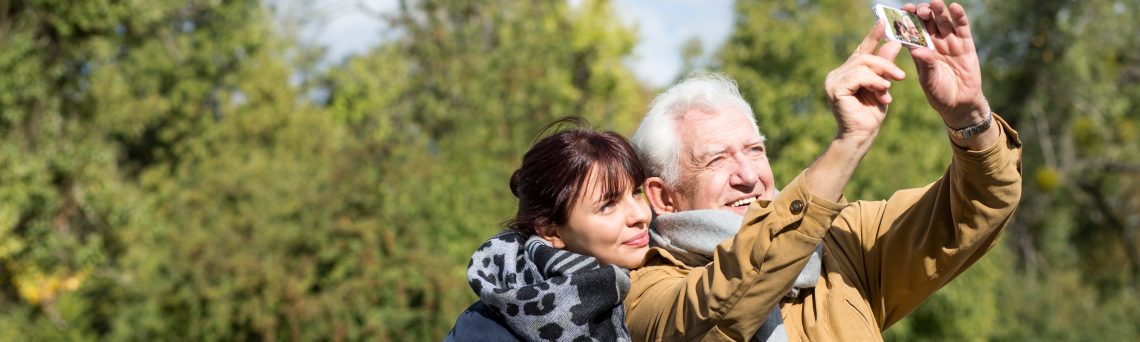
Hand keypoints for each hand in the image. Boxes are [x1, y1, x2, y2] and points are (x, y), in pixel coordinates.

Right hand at [825, 21, 904, 144]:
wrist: (862, 136)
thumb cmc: (871, 114)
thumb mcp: (883, 86)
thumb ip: (885, 66)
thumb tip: (893, 42)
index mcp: (846, 72)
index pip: (861, 51)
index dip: (872, 36)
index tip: (883, 22)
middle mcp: (836, 74)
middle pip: (864, 57)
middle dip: (885, 64)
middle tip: (901, 76)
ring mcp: (833, 80)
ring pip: (862, 65)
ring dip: (881, 76)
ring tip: (888, 89)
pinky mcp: (835, 89)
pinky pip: (858, 76)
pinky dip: (874, 82)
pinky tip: (882, 92)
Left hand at [903, 0, 989, 128]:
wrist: (960, 104)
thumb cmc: (939, 94)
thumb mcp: (929, 82)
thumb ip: (925, 66)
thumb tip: (917, 50)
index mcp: (919, 50)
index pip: (911, 31)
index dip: (907, 20)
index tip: (903, 12)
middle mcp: (933, 43)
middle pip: (927, 22)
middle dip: (922, 13)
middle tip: (920, 10)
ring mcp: (950, 42)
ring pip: (943, 22)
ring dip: (939, 11)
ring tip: (935, 3)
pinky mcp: (965, 44)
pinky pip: (962, 28)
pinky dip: (959, 17)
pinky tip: (954, 7)